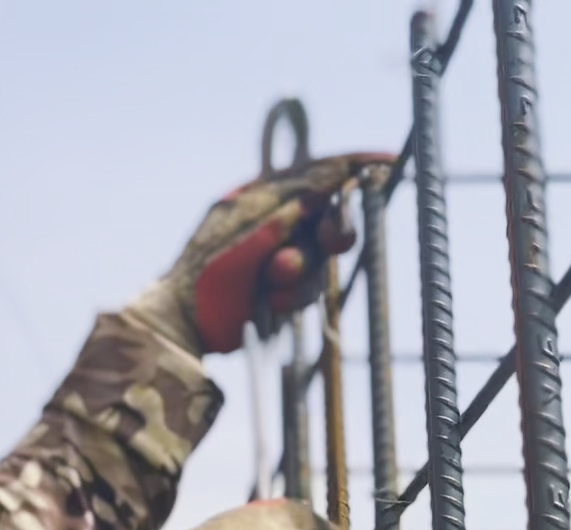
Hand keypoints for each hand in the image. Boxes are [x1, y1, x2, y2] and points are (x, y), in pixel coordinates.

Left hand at [132, 153, 398, 355]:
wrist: (183, 326)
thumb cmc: (203, 275)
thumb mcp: (246, 234)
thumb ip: (288, 207)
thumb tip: (330, 180)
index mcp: (260, 197)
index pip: (315, 172)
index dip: (353, 165)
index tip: (387, 161)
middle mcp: (275, 223)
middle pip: (331, 216)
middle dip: (335, 231)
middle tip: (331, 241)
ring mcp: (280, 255)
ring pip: (322, 257)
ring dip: (303, 271)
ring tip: (274, 282)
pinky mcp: (284, 288)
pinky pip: (310, 287)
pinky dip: (296, 295)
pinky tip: (273, 302)